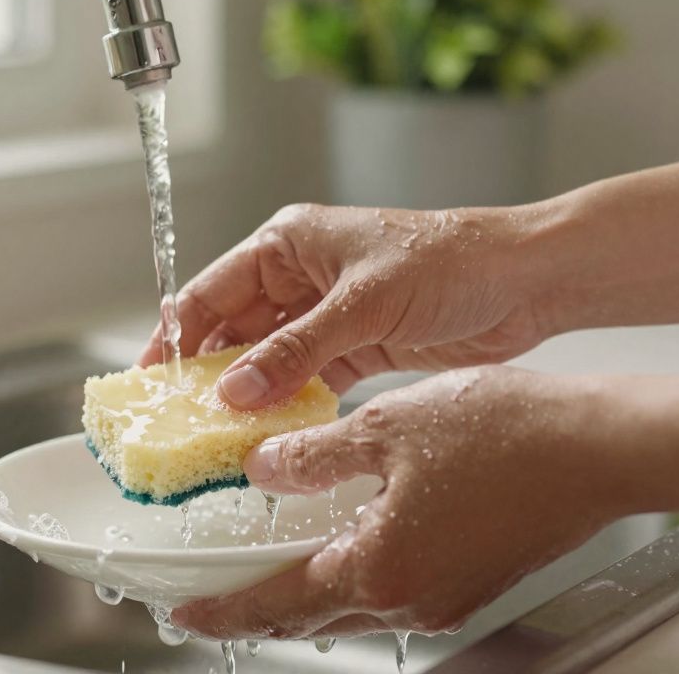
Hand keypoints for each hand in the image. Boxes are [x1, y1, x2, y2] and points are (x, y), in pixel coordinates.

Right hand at [138, 203, 552, 408]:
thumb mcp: (362, 306)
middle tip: (179, 418)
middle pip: (234, 329)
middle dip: (209, 371)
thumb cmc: (451, 262)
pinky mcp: (355, 347)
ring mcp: (327, 315)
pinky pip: (305, 380)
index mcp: (289, 244)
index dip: (177, 333)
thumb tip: (233, 389)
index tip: (152, 376)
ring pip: (268, 359)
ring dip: (248, 393)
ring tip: (217, 434)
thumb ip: (294, 351)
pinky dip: (289, 404)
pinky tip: (270, 433)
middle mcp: (300, 277)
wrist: (526, 281)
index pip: (213, 290)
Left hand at [172, 366, 618, 639]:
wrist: (601, 448)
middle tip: (215, 596)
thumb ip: (314, 457)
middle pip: (311, 616)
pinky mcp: (470, 582)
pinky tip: (344, 538)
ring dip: (305, 592)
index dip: (222, 612)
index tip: (184, 614)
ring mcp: (445, 597)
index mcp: (379, 570)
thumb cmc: (508, 435)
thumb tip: (265, 468)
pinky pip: (391, 589)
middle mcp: (410, 600)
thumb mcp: (386, 429)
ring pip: (353, 606)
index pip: (276, 606)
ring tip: (269, 565)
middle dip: (257, 610)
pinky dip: (353, 574)